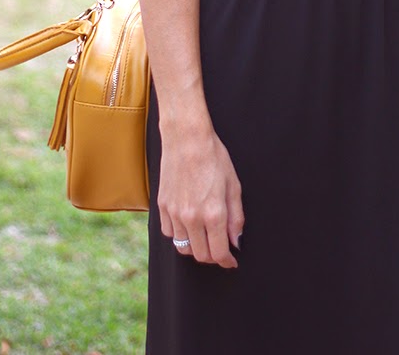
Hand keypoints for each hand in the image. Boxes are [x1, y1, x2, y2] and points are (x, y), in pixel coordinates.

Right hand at [158, 124, 244, 268]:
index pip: (219, 253)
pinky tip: (188, 224)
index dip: (227, 261)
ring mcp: (174, 213)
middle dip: (213, 257)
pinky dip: (180, 234)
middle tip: (220, 249)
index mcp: (213, 214)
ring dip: (196, 248)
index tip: (232, 260)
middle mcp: (192, 218)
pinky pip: (169, 233)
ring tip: (205, 237)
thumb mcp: (234, 185)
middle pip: (201, 255)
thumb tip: (236, 241)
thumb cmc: (213, 157)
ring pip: (183, 248)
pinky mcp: (162, 206)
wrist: (187, 138)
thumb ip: (236, 217)